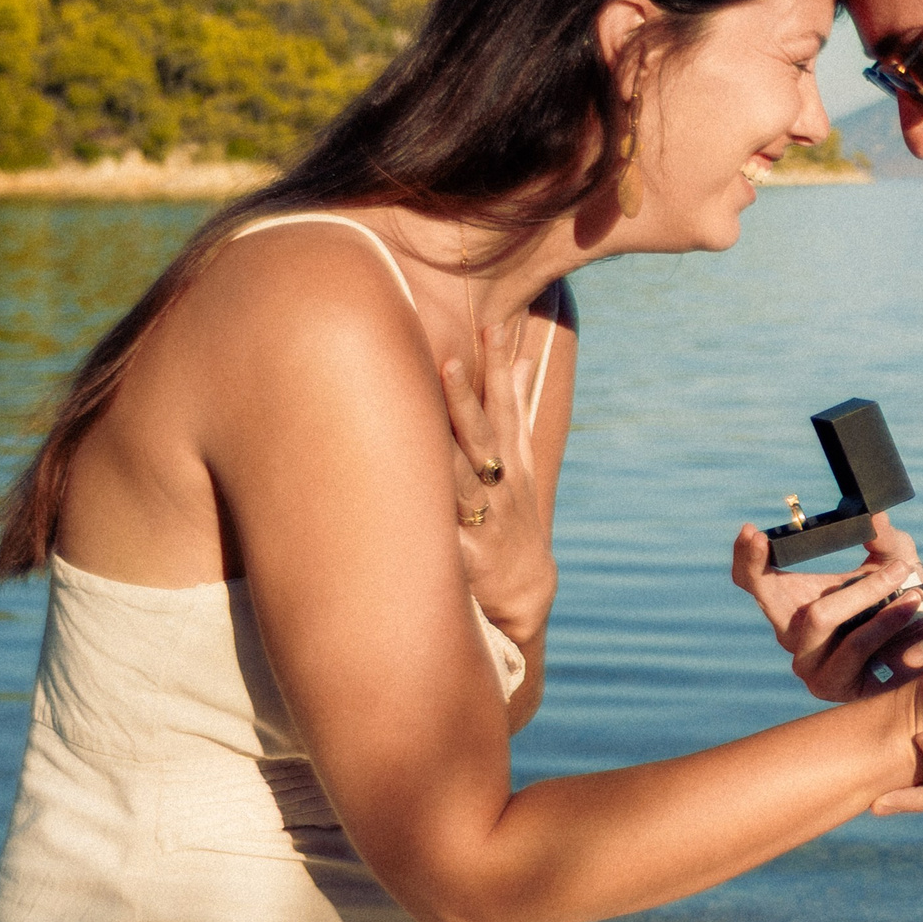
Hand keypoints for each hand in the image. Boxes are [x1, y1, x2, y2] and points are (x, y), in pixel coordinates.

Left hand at [439, 324, 556, 645]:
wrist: (523, 593)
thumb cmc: (513, 516)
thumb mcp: (522, 462)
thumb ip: (515, 410)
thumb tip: (522, 357)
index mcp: (512, 463)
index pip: (509, 408)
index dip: (502, 369)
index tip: (494, 328)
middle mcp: (501, 489)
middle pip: (481, 440)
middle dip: (466, 402)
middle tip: (449, 363)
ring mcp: (484, 524)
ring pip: (460, 484)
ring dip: (443, 453)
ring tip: (420, 428)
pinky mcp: (465, 559)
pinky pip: (438, 540)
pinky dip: (422, 526)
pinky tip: (398, 510)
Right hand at [731, 512, 922, 703]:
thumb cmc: (904, 598)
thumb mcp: (896, 559)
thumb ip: (884, 538)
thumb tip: (875, 515)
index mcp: (793, 601)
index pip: (753, 581)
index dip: (745, 558)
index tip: (750, 530)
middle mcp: (791, 633)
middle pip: (767, 597)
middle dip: (768, 565)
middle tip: (770, 537)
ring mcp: (807, 664)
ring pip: (820, 615)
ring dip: (864, 591)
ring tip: (902, 570)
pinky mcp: (832, 685)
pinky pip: (853, 646)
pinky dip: (884, 621)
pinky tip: (909, 603)